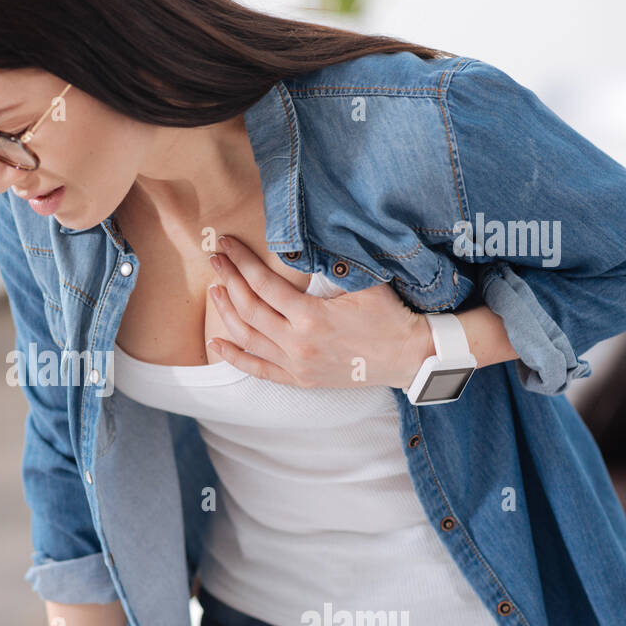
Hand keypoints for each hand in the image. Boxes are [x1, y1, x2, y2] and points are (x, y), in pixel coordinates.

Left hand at [205, 235, 434, 388]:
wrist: (410, 357)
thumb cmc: (389, 316)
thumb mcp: (363, 282)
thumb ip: (331, 263)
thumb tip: (302, 245)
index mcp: (311, 317)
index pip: (263, 284)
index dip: (241, 262)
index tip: (226, 246)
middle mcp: (297, 344)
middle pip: (249, 309)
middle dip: (228, 280)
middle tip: (216, 260)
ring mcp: (296, 365)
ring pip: (247, 339)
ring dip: (226, 313)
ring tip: (215, 290)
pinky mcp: (299, 380)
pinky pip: (258, 370)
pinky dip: (234, 357)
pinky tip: (216, 343)